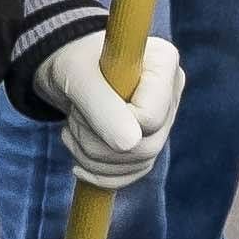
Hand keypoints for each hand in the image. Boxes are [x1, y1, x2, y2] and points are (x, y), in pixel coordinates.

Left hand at [48, 32, 182, 190]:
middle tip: (73, 117)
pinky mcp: (149, 143)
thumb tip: (130, 143)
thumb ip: (101, 106)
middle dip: (96, 141)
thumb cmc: (73, 63)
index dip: (111, 121)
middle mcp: (171, 94)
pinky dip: (98, 172)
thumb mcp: (76, 76)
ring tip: (73, 127)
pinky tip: (79, 152)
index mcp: (164, 65)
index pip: (150, 118)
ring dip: (90, 156)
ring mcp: (164, 122)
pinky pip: (131, 174)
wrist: (67, 71)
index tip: (85, 100)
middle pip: (146, 147)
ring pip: (137, 164)